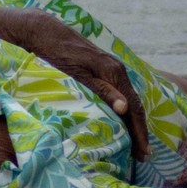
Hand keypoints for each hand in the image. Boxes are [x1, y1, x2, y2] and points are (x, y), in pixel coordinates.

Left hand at [0, 11, 150, 160]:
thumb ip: (101, 92)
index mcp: (113, 72)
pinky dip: (122, 112)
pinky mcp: (101, 69)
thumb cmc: (56, 55)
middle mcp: (117, 70)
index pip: (134, 108)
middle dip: (139, 131)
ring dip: (131, 122)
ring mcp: (110, 68)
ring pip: (127, 99)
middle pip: (134, 105)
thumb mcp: (76, 76)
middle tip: (141, 156)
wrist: (43, 31)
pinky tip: (119, 122)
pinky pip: (119, 94)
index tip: (142, 154)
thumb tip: (124, 108)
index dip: (139, 132)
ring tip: (133, 145)